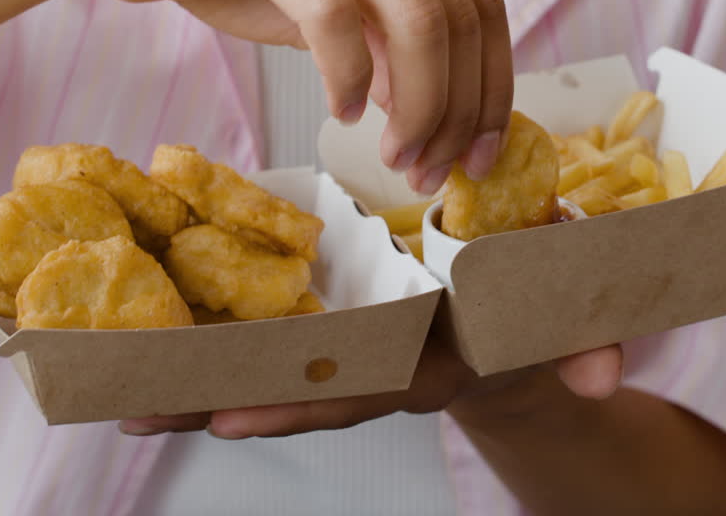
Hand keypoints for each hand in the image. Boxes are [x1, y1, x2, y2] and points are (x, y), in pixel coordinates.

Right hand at [42, 0, 512, 191]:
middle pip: (462, 14)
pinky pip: (335, 18)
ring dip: (419, 108)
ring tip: (398, 154)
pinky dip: (352, 80)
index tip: (484, 150)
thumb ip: (389, 31)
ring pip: (417, 19)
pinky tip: (343, 111)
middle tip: (438, 169)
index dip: (494, 87)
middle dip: (461, 111)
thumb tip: (441, 106)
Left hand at [118, 339, 622, 438]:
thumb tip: (603, 377)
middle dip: (224, 402)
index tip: (235, 420)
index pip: (362, 392)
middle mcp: (383, 364)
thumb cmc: (536, 305)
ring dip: (204, 382)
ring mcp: (360, 343)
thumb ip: (584, 345)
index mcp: (429, 365)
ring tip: (122, 395)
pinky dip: (223, 337)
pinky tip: (162, 341)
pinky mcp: (343, 316)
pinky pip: (280, 328)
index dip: (304, 406)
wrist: (521, 309)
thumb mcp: (567, 315)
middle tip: (139, 414)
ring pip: (279, 367)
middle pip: (300, 391)